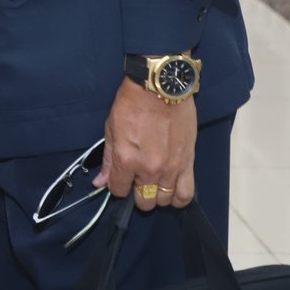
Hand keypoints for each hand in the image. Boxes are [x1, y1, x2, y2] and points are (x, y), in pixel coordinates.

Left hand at [94, 78, 197, 210]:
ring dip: (158, 196)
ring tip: (155, 184)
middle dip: (138, 194)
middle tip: (137, 181)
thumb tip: (100, 182)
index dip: (117, 187)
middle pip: (144, 200)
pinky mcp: (188, 163)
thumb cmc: (132, 104)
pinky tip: (173, 190)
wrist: (160, 88)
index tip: (120, 179)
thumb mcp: (111, 129)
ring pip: (165, 200)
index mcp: (126, 159)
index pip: (119, 190)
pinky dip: (179, 198)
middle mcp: (149, 169)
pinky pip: (186, 193)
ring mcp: (171, 168)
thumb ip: (108, 159)